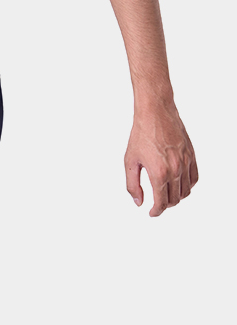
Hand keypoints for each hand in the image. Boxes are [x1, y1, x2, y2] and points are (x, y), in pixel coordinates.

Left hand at [125, 101, 198, 216]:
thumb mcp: (130, 162)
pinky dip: (188, 185)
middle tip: (157, 204)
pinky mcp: (191, 154)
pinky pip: (194, 177)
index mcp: (159, 173)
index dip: (156, 212)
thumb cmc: (141, 134)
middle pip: (175, 199)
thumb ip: (132, 185)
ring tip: (167, 195)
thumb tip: (139, 202)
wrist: (155, 112)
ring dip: (177, 197)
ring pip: (186, 191)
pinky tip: (179, 185)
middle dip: (165, 205)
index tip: (152, 213)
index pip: (161, 203)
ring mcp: (185, 162)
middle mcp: (175, 169)